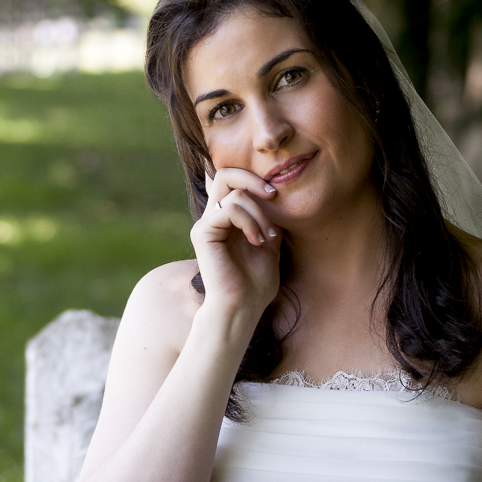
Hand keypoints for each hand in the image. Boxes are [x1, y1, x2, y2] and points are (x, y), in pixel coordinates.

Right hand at [191, 167, 281, 318]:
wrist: (242, 308)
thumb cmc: (255, 284)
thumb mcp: (270, 244)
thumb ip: (268, 219)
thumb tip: (278, 196)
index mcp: (226, 218)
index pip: (233, 180)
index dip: (255, 179)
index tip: (278, 196)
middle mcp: (212, 217)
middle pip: (225, 174)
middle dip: (254, 180)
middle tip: (274, 195)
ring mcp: (205, 224)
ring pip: (234, 193)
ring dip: (260, 213)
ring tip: (268, 236)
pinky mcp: (202, 233)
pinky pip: (229, 210)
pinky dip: (250, 222)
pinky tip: (258, 241)